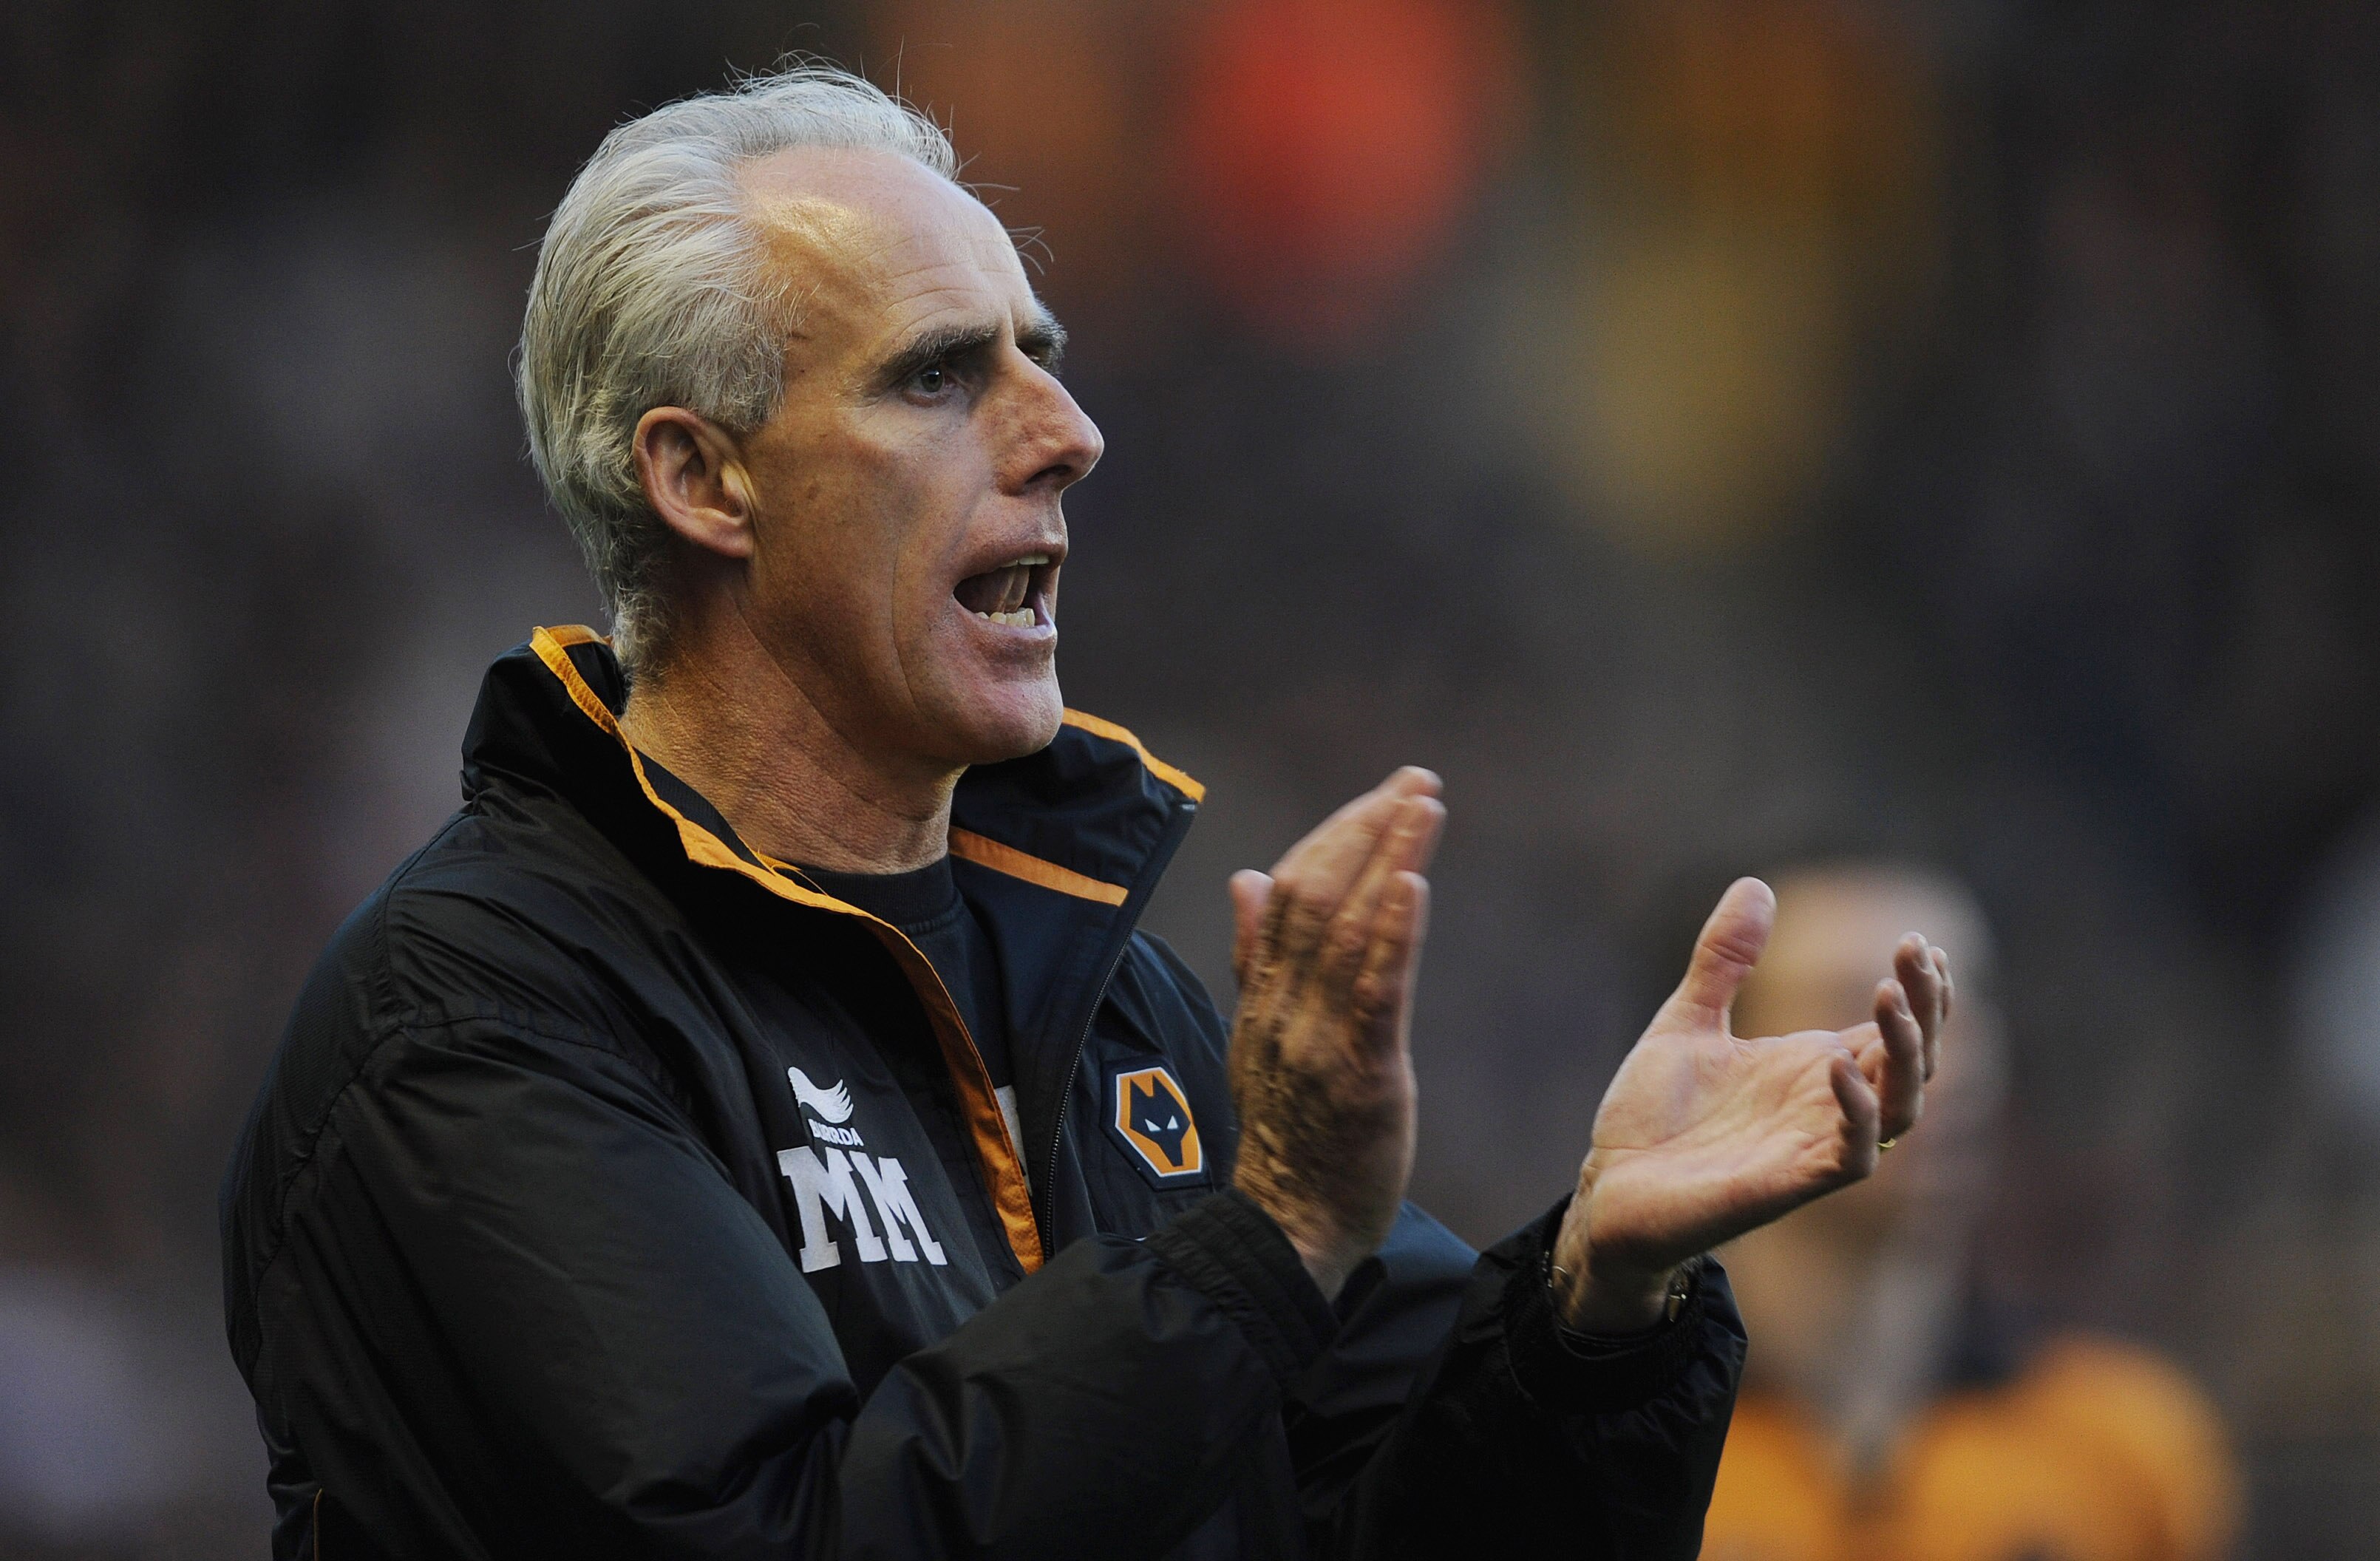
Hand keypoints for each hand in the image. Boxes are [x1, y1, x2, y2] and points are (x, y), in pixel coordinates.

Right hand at [1227, 768, 1445, 1298]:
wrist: (1286, 1227)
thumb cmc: (1287, 1135)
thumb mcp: (1258, 1038)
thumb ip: (1255, 958)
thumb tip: (1247, 878)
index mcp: (1262, 996)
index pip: (1289, 891)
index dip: (1336, 834)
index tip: (1385, 793)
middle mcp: (1281, 1007)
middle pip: (1316, 895)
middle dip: (1369, 829)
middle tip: (1418, 781)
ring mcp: (1316, 1040)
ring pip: (1346, 930)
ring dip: (1387, 858)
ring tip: (1424, 806)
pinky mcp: (1358, 1075)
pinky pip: (1371, 992)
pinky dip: (1392, 931)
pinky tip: (1413, 883)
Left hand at [1552, 878, 1951, 1331]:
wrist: (1609, 1189)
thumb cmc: (1652, 1117)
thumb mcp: (1687, 1020)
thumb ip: (1723, 960)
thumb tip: (1755, 884)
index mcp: (1813, 1066)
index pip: (1894, 1028)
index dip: (1921, 991)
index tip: (1919, 941)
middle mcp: (1827, 1105)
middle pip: (1913, 1060)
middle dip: (1926, 1007)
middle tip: (1916, 952)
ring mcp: (1815, 1146)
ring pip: (1901, 1105)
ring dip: (1905, 1051)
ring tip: (1889, 994)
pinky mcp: (1792, 1184)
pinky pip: (1855, 1155)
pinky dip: (1856, 1111)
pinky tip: (1837, 1064)